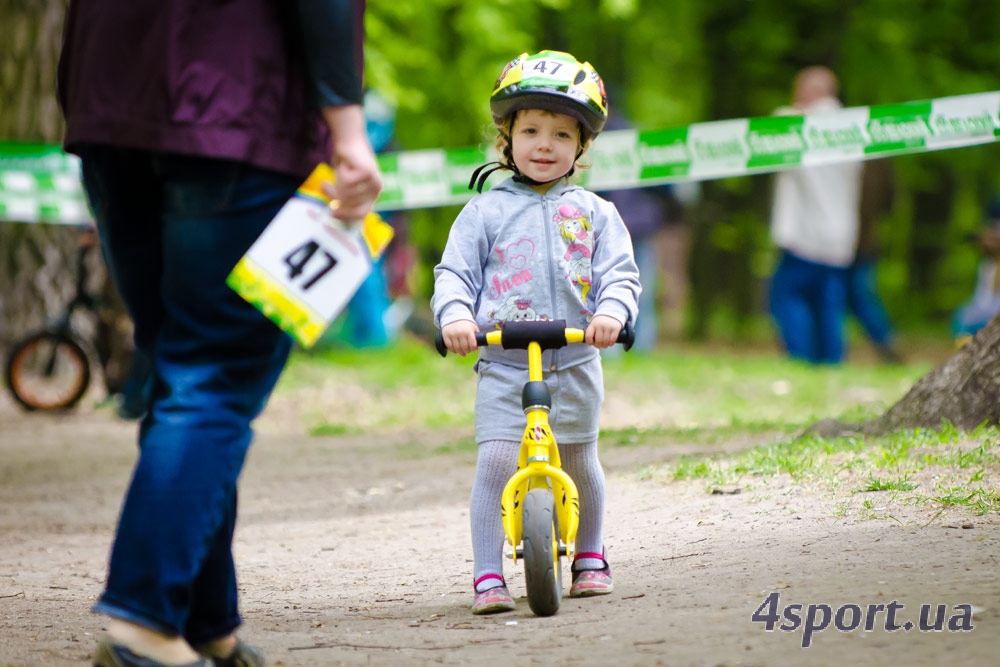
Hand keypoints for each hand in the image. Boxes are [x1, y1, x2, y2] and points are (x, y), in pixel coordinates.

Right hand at [320, 105, 382, 222]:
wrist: (349, 139)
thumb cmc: (345, 162)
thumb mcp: (344, 184)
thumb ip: (344, 198)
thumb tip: (334, 213)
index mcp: (373, 194)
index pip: (361, 214)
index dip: (345, 217)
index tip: (331, 214)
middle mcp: (376, 189)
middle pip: (355, 209)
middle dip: (339, 206)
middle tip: (327, 200)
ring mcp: (374, 181)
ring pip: (347, 195)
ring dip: (334, 186)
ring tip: (332, 175)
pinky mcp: (368, 172)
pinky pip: (345, 183)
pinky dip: (339, 173)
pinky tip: (342, 164)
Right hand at [442, 320, 479, 356]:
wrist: (455, 316)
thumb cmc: (466, 324)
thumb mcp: (473, 328)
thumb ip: (476, 337)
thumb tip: (477, 348)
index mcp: (468, 331)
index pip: (472, 345)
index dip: (473, 349)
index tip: (473, 349)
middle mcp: (460, 333)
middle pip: (464, 348)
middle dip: (467, 351)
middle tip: (467, 351)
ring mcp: (452, 334)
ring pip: (457, 349)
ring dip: (460, 352)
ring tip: (462, 352)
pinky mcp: (445, 336)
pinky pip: (449, 347)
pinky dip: (453, 350)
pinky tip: (456, 350)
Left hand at [585, 314, 621, 348]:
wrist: (612, 312)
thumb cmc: (601, 321)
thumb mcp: (594, 324)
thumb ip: (591, 332)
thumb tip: (590, 343)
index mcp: (593, 324)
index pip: (588, 336)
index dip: (589, 342)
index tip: (591, 343)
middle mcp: (600, 325)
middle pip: (598, 341)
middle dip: (598, 345)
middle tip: (599, 345)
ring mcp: (608, 327)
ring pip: (605, 342)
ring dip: (605, 346)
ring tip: (604, 345)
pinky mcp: (616, 329)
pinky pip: (612, 340)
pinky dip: (611, 343)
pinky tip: (610, 343)